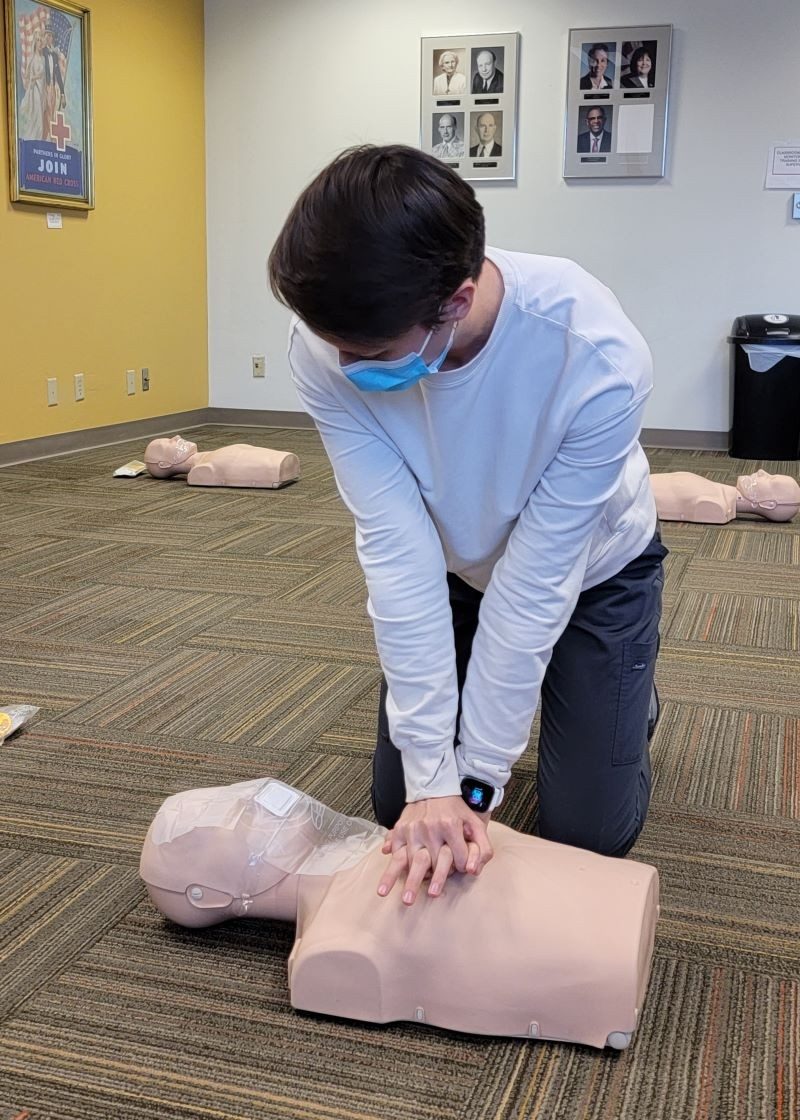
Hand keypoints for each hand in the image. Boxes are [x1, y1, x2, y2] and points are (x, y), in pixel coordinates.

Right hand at [376, 796, 492, 905]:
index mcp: (451, 825)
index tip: (459, 868)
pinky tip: (386, 885)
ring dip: (410, 880)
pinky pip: (396, 852)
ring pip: (412, 861)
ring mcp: (413, 829)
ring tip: (406, 900)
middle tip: (433, 896)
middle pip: (433, 862)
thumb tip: (473, 871)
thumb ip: (483, 847)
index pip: (458, 857)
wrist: (433, 788)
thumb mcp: (475, 823)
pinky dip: (392, 869)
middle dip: (435, 880)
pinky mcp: (400, 829)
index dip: (461, 866)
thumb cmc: (456, 810)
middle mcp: (430, 828)